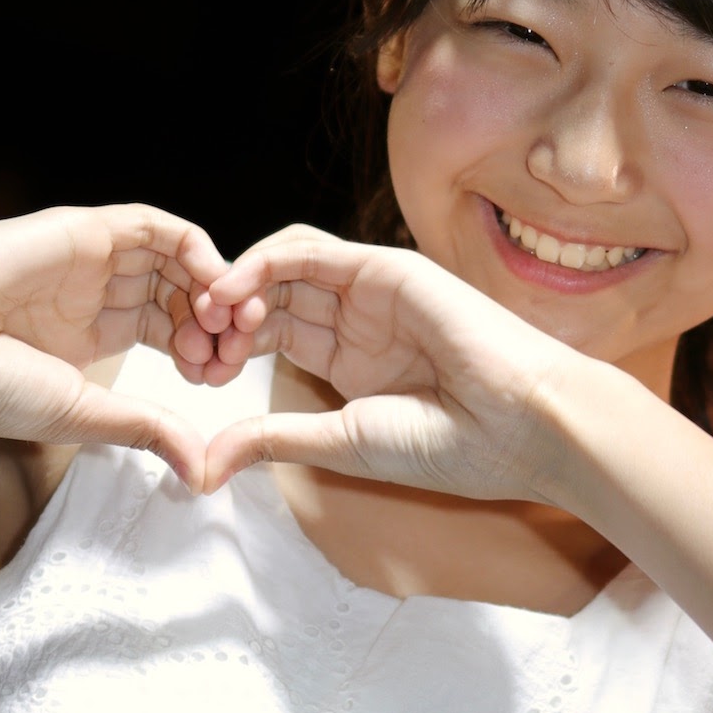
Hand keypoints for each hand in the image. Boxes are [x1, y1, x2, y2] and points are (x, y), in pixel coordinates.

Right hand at [0, 206, 233, 488]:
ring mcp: (90, 259)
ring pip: (175, 260)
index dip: (205, 354)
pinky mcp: (83, 229)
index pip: (170, 332)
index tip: (217, 383)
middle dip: (218, 324)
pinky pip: (153, 225)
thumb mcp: (82, 415)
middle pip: (181, 295)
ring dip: (213, 288)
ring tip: (224, 325)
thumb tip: (204, 472)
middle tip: (231, 354)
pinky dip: (194, 249)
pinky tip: (210, 286)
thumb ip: (147, 429)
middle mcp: (94, 293)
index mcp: (91, 336)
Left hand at [193, 224, 581, 498]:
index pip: (273, 333)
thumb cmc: (450, 445)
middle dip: (223, 317)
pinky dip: (263, 263)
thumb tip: (207, 463)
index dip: (228, 350)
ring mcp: (371, 290)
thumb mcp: (340, 443)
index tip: (199, 380)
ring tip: (205, 316)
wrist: (520, 427)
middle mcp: (358, 318)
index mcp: (351, 359)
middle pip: (271, 296)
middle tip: (191, 344)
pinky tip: (233, 292)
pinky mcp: (384, 266)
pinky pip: (309, 249)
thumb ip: (273, 439)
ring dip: (237, 283)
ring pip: (284, 265)